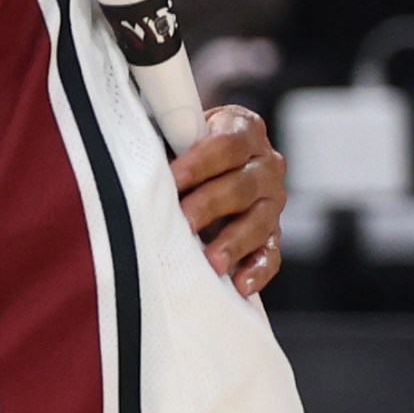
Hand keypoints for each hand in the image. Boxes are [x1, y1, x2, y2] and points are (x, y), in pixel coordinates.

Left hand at [170, 105, 285, 295]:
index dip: (199, 162)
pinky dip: (257, 270)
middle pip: (243, 185)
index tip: (171, 178)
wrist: (204, 162)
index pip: (228, 145)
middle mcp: (266, 164)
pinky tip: (240, 284)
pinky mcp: (272, 233)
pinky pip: (270, 253)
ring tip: (212, 261)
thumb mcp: (177, 130)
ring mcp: (272, 201)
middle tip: (184, 221)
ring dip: (234, 242)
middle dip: (210, 204)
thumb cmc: (183, 143)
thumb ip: (168, 138)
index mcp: (245, 129)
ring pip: (259, 222)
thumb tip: (141, 160)